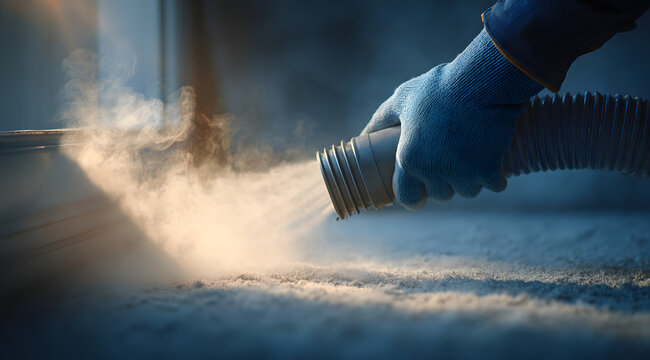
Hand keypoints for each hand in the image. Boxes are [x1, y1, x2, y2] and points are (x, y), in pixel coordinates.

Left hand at [362, 29, 541, 209]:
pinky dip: (497, 177)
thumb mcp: (402, 99)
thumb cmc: (439, 88)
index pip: (408, 199)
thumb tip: (362, 136)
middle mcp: (434, 173)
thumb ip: (380, 120)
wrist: (482, 81)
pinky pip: (496, 185)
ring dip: (471, 181)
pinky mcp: (491, 170)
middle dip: (445, 183)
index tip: (421, 192)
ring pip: (468, 191)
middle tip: (449, 164)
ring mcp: (464, 175)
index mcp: (409, 160)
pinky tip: (495, 164)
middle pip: (441, 195)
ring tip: (471, 158)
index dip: (414, 196)